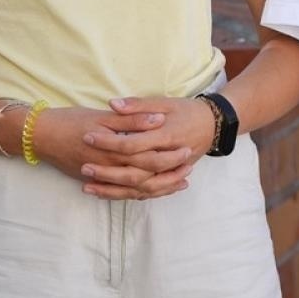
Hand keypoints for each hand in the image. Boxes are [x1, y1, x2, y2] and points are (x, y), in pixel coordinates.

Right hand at [30, 105, 194, 199]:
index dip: (170, 155)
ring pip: (136, 189)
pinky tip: (153, 190)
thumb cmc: (70, 121)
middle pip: (146, 176)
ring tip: (180, 182)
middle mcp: (109, 167)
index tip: (188, 149)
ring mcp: (102, 177)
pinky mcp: (95, 181)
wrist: (39, 135)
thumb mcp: (102, 116)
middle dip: (170, 173)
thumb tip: (158, 118)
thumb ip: (131, 119)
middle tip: (190, 167)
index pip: (149, 156)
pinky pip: (122, 193)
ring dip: (160, 187)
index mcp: (114, 149)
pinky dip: (140, 193)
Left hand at [73, 96, 217, 196]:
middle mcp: (168, 158)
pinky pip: (148, 192)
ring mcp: (170, 171)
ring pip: (140, 188)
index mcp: (166, 136)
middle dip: (107, 172)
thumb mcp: (165, 102)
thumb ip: (139, 105)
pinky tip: (109, 194)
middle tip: (83, 167)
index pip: (132, 144)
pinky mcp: (170, 177)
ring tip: (88, 188)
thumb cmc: (188, 111)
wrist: (214, 124)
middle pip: (134, 172)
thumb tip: (112, 104)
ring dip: (113, 189)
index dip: (109, 142)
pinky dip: (128, 195)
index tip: (87, 137)